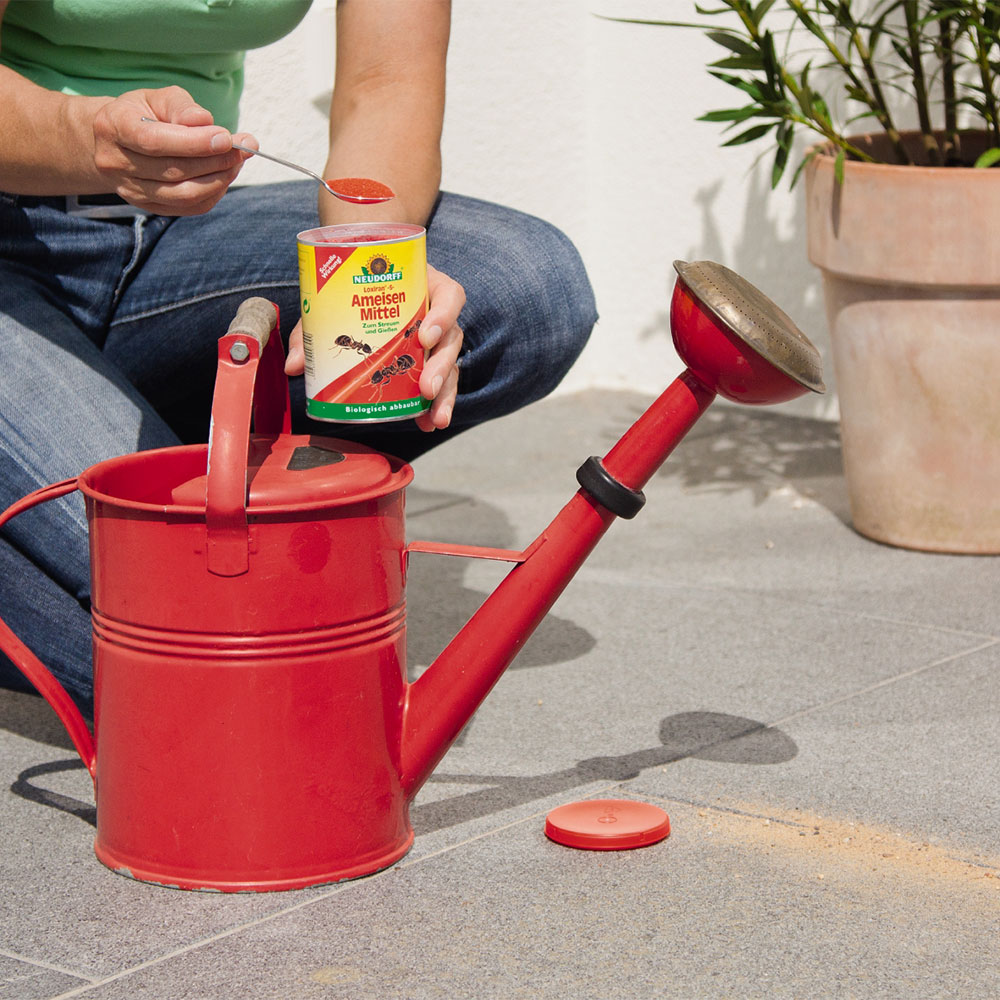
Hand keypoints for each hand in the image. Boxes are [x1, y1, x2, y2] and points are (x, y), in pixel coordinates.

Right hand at [91, 86, 252, 214]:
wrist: (117, 142)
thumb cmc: (142, 114)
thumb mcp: (157, 98)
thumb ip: (181, 107)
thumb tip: (205, 122)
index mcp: (114, 127)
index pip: (154, 141)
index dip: (193, 143)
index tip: (225, 138)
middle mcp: (116, 162)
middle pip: (173, 170)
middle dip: (215, 160)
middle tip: (244, 148)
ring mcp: (131, 190)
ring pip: (183, 194)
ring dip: (218, 180)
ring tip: (237, 162)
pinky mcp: (149, 207)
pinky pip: (188, 207)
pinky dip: (213, 193)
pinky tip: (224, 176)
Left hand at [285, 264, 464, 431]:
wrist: (358, 285)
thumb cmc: (352, 290)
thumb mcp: (333, 302)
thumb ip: (313, 329)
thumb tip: (294, 365)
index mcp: (423, 287)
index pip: (449, 296)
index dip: (443, 315)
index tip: (424, 335)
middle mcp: (436, 313)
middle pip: (452, 338)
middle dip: (441, 366)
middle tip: (426, 389)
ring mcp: (436, 340)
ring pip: (450, 366)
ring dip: (444, 394)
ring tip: (434, 418)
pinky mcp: (429, 362)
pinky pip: (440, 384)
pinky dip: (433, 406)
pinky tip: (427, 423)